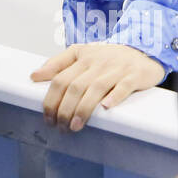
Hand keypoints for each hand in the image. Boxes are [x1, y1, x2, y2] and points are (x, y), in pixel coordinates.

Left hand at [30, 42, 164, 131]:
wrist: (142, 50)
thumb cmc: (108, 57)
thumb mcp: (81, 53)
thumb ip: (57, 63)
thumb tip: (34, 76)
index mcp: (83, 57)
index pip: (61, 78)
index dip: (51, 98)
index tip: (47, 116)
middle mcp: (98, 62)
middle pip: (75, 86)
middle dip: (64, 108)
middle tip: (59, 126)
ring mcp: (117, 69)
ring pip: (96, 88)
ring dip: (83, 108)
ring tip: (75, 126)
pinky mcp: (134, 75)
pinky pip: (124, 86)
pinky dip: (115, 96)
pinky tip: (106, 108)